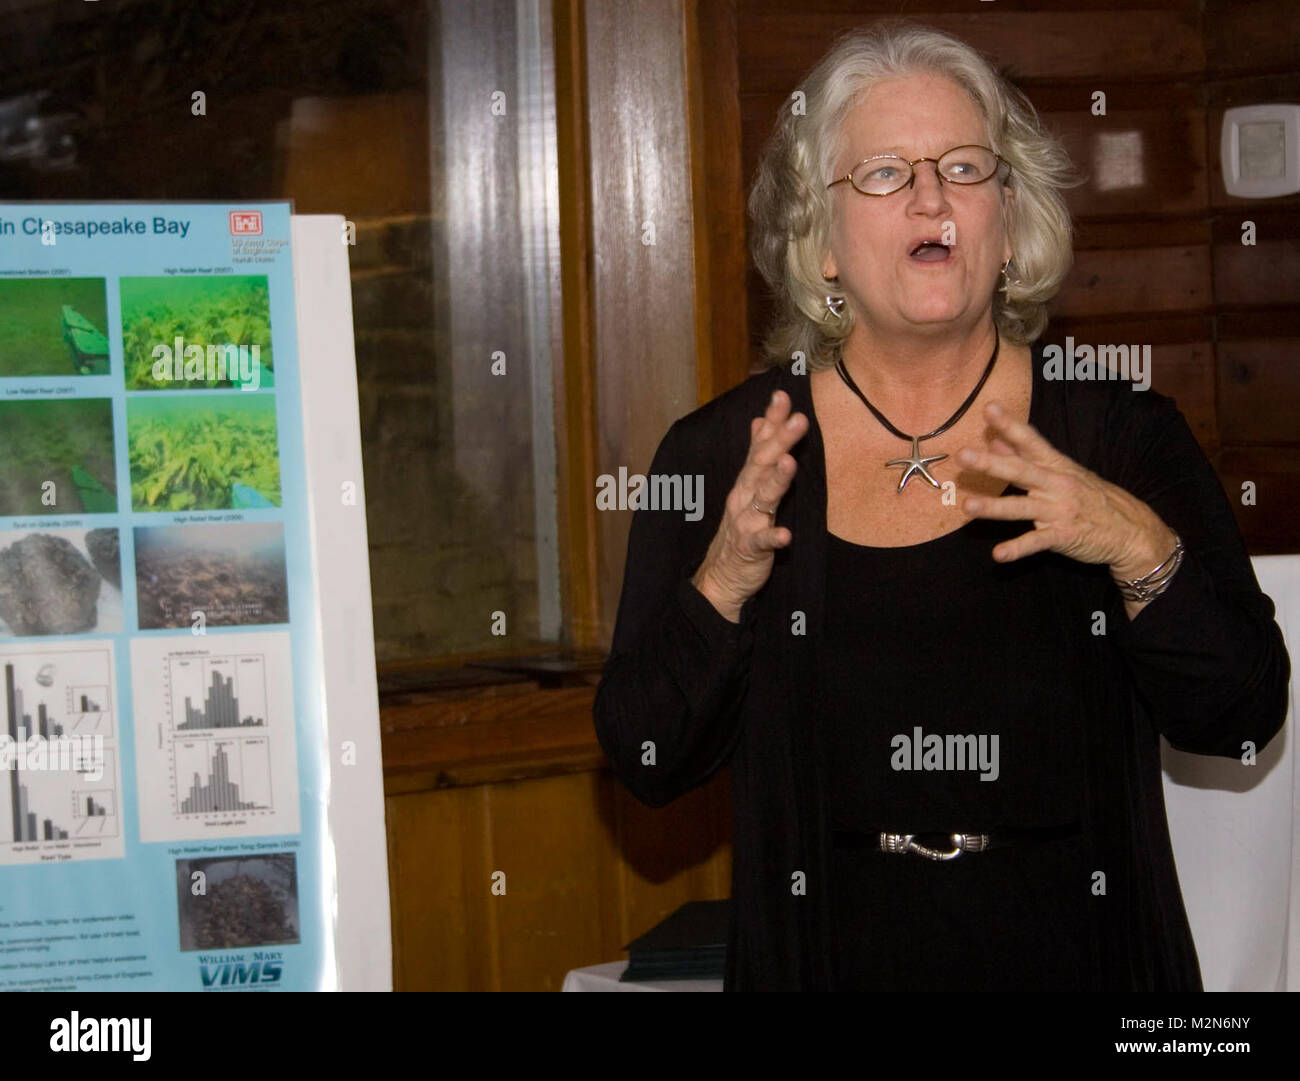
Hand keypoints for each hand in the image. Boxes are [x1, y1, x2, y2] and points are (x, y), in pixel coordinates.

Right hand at [692, 390, 807, 621]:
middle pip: (762, 464)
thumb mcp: (747, 488)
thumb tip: (761, 422)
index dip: (771, 420)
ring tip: (789, 464)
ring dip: (776, 480)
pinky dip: (773, 537)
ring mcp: (746, 521)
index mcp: (747, 480)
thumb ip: (757, 456)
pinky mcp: (751, 548)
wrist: (722, 575)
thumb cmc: (741, 528)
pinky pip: (762, 541)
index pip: (760, 444)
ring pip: (762, 496)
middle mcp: (744, 495)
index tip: (783, 395)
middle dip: (780, 440)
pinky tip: (785, 534)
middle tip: (799, 419)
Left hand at [955, 401, 1177, 585]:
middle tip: (963, 455)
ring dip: (994, 507)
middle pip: (1021, 471)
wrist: (1132, 531)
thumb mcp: (1063, 473)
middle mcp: (1057, 485)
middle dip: (991, 464)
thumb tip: (996, 440)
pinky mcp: (1064, 536)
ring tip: (967, 506)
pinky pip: (1037, 542)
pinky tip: (999, 555)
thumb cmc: (1092, 498)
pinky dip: (1018, 549)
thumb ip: (1026, 458)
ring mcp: (1060, 510)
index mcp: (1056, 466)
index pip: (1030, 442)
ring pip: (1022, 507)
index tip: (988, 408)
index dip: (1010, 425)